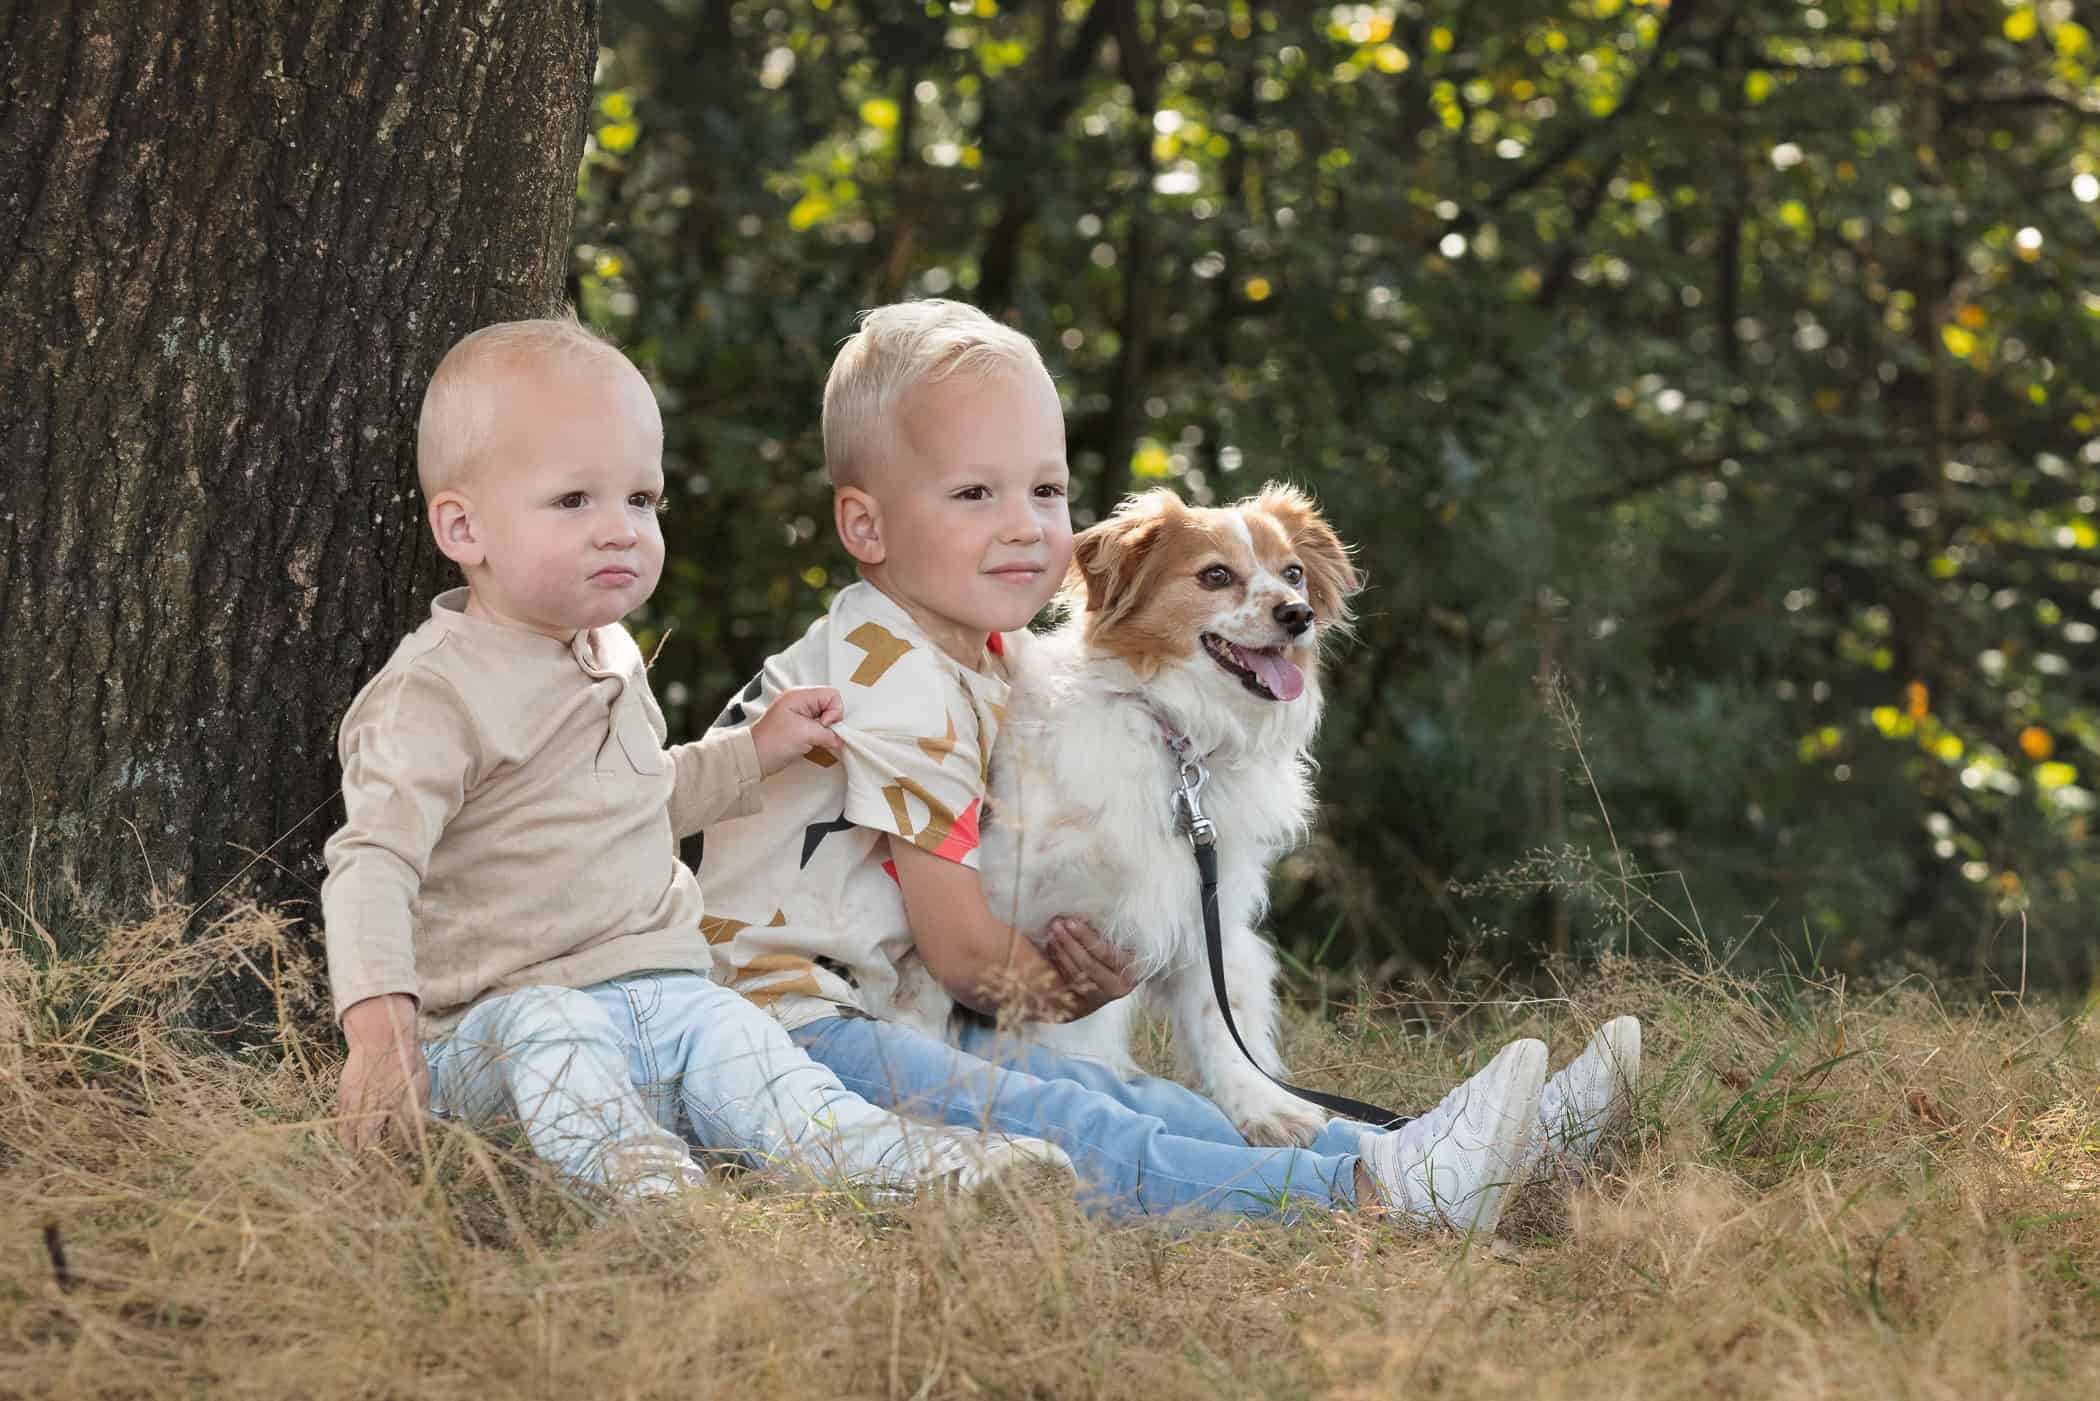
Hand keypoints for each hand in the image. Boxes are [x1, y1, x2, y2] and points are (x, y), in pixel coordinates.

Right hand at [336, 993, 429, 1151]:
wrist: (382, 1037)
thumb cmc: (407, 1060)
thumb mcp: (423, 1083)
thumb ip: (422, 1110)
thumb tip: (422, 1132)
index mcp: (405, 1108)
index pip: (402, 1143)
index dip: (402, 1151)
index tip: (402, 1154)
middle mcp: (381, 1110)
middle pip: (373, 1147)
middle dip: (376, 1156)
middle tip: (379, 1158)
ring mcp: (360, 1105)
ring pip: (353, 1141)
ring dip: (358, 1150)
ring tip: (363, 1152)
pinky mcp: (345, 1099)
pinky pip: (341, 1126)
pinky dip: (345, 1136)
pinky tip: (351, 1139)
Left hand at [751, 685, 843, 774]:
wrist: (754, 757)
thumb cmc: (773, 742)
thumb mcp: (806, 735)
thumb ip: (828, 734)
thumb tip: (839, 738)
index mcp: (800, 696)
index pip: (832, 695)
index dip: (834, 712)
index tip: (823, 726)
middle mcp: (800, 701)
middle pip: (830, 705)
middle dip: (831, 721)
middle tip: (820, 734)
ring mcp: (799, 713)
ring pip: (825, 716)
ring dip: (825, 730)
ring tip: (813, 739)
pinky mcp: (798, 726)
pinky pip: (818, 725)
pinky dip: (820, 734)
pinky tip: (812, 743)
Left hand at [1043, 916, 1135, 1020]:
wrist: (1135, 972)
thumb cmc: (1133, 949)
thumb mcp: (1129, 940)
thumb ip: (1110, 934)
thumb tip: (1083, 916)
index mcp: (1130, 972)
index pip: (1104, 953)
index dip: (1086, 937)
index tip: (1070, 921)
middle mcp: (1115, 987)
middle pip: (1087, 965)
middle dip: (1069, 942)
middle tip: (1055, 924)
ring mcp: (1099, 995)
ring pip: (1075, 973)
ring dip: (1060, 951)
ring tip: (1051, 931)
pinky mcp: (1085, 1000)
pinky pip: (1068, 980)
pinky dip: (1058, 961)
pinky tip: (1051, 945)